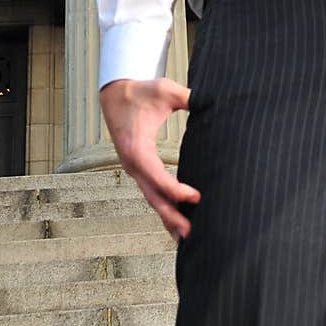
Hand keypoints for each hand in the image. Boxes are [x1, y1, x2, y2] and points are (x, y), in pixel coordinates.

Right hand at [99, 77, 199, 238]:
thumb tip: (211, 100)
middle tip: (191, 233)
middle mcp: (132, 163)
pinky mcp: (138, 168)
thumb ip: (188, 97)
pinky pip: (150, 191)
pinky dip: (163, 205)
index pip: (158, 176)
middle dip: (171, 215)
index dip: (176, 190)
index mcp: (137, 148)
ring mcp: (133, 168)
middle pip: (153, 195)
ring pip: (151, 197)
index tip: (196, 197)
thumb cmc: (141, 91)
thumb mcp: (166, 90)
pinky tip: (176, 217)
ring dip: (167, 216)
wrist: (115, 93)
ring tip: (186, 235)